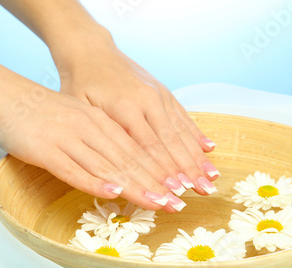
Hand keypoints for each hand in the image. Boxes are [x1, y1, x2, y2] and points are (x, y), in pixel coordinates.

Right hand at [0, 58, 184, 211]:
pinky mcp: (44, 148)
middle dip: (157, 183)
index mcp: (101, 121)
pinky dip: (95, 182)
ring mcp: (67, 137)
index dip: (161, 170)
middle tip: (179, 203)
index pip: (138, 148)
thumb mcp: (77, 120)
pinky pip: (73, 169)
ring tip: (159, 204)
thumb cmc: (40, 110)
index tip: (181, 189)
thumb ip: (99, 140)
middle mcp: (90, 127)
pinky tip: (113, 194)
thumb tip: (120, 170)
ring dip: (136, 187)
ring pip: (108, 165)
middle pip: (130, 159)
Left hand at [56, 35, 220, 195]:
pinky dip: (196, 135)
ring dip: (197, 156)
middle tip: (204, 192)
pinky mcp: (164, 93)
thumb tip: (113, 166)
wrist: (90, 51)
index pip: (148, 147)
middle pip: (171, 142)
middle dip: (189, 170)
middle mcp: (147, 100)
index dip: (163, 172)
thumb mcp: (79, 109)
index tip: (176, 192)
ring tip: (212, 178)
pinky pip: (183, 117)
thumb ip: (99, 135)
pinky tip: (209, 149)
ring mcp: (158, 95)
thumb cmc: (80, 84)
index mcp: (124, 107)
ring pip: (181, 131)